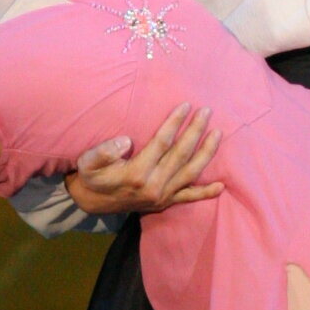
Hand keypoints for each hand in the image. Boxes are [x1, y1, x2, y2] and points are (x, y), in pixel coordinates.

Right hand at [66, 103, 223, 214]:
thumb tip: (125, 141)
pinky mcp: (165, 203)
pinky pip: (189, 198)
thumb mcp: (88, 162)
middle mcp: (154, 186)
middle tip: (207, 112)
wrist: (91, 203)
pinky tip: (221, 185)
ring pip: (190, 173)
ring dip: (206, 153)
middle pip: (181, 154)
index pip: (162, 143)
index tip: (186, 106)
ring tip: (218, 134)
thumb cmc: (91, 177)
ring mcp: (162, 196)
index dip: (175, 123)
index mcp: (137, 174)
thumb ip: (104, 152)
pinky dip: (206, 193)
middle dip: (195, 131)